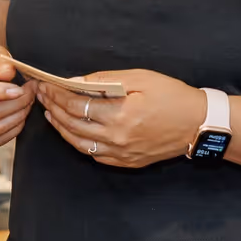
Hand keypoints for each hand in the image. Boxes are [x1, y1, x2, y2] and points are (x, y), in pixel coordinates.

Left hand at [38, 69, 203, 166]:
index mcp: (120, 115)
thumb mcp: (141, 78)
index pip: (76, 105)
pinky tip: (69, 131)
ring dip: (60, 127)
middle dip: (53, 107)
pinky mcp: (127, 162)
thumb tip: (75, 82)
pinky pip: (94, 155)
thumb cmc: (173, 96)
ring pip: (78, 143)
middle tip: (41, 95)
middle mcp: (117, 138)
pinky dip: (77, 143)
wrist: (199, 124)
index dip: (57, 94)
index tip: (45, 84)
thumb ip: (105, 80)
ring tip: (49, 113)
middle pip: (72, 124)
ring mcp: (121, 153)